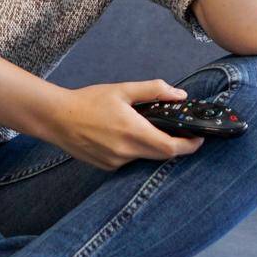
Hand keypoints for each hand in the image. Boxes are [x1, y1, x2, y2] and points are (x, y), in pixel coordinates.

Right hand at [34, 78, 204, 170]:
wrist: (56, 118)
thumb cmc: (88, 101)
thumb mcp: (123, 89)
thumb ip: (154, 90)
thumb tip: (180, 95)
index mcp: (133, 132)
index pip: (171, 148)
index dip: (190, 145)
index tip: (200, 138)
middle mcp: (126, 152)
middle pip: (162, 155)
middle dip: (176, 145)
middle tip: (183, 132)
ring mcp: (116, 162)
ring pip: (145, 158)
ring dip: (153, 146)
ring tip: (148, 128)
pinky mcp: (107, 167)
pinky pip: (130, 161)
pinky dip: (135, 150)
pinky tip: (125, 136)